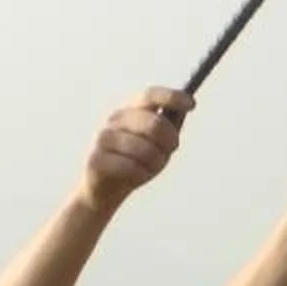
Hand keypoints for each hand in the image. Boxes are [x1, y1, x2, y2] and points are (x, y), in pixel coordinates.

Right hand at [78, 89, 186, 207]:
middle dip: (169, 140)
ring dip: (156, 162)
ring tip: (150, 168)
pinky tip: (134, 177)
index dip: (172, 97)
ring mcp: (103, 138)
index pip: (150, 95)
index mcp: (131, 110)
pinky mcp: (95, 159)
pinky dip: (140, 174)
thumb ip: (171, 124)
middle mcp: (115, 120)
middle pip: (154, 123)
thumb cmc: (136, 162)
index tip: (191, 105)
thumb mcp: (159, 143)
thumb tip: (186, 106)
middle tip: (171, 150)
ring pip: (145, 149)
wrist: (104, 190)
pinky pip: (130, 167)